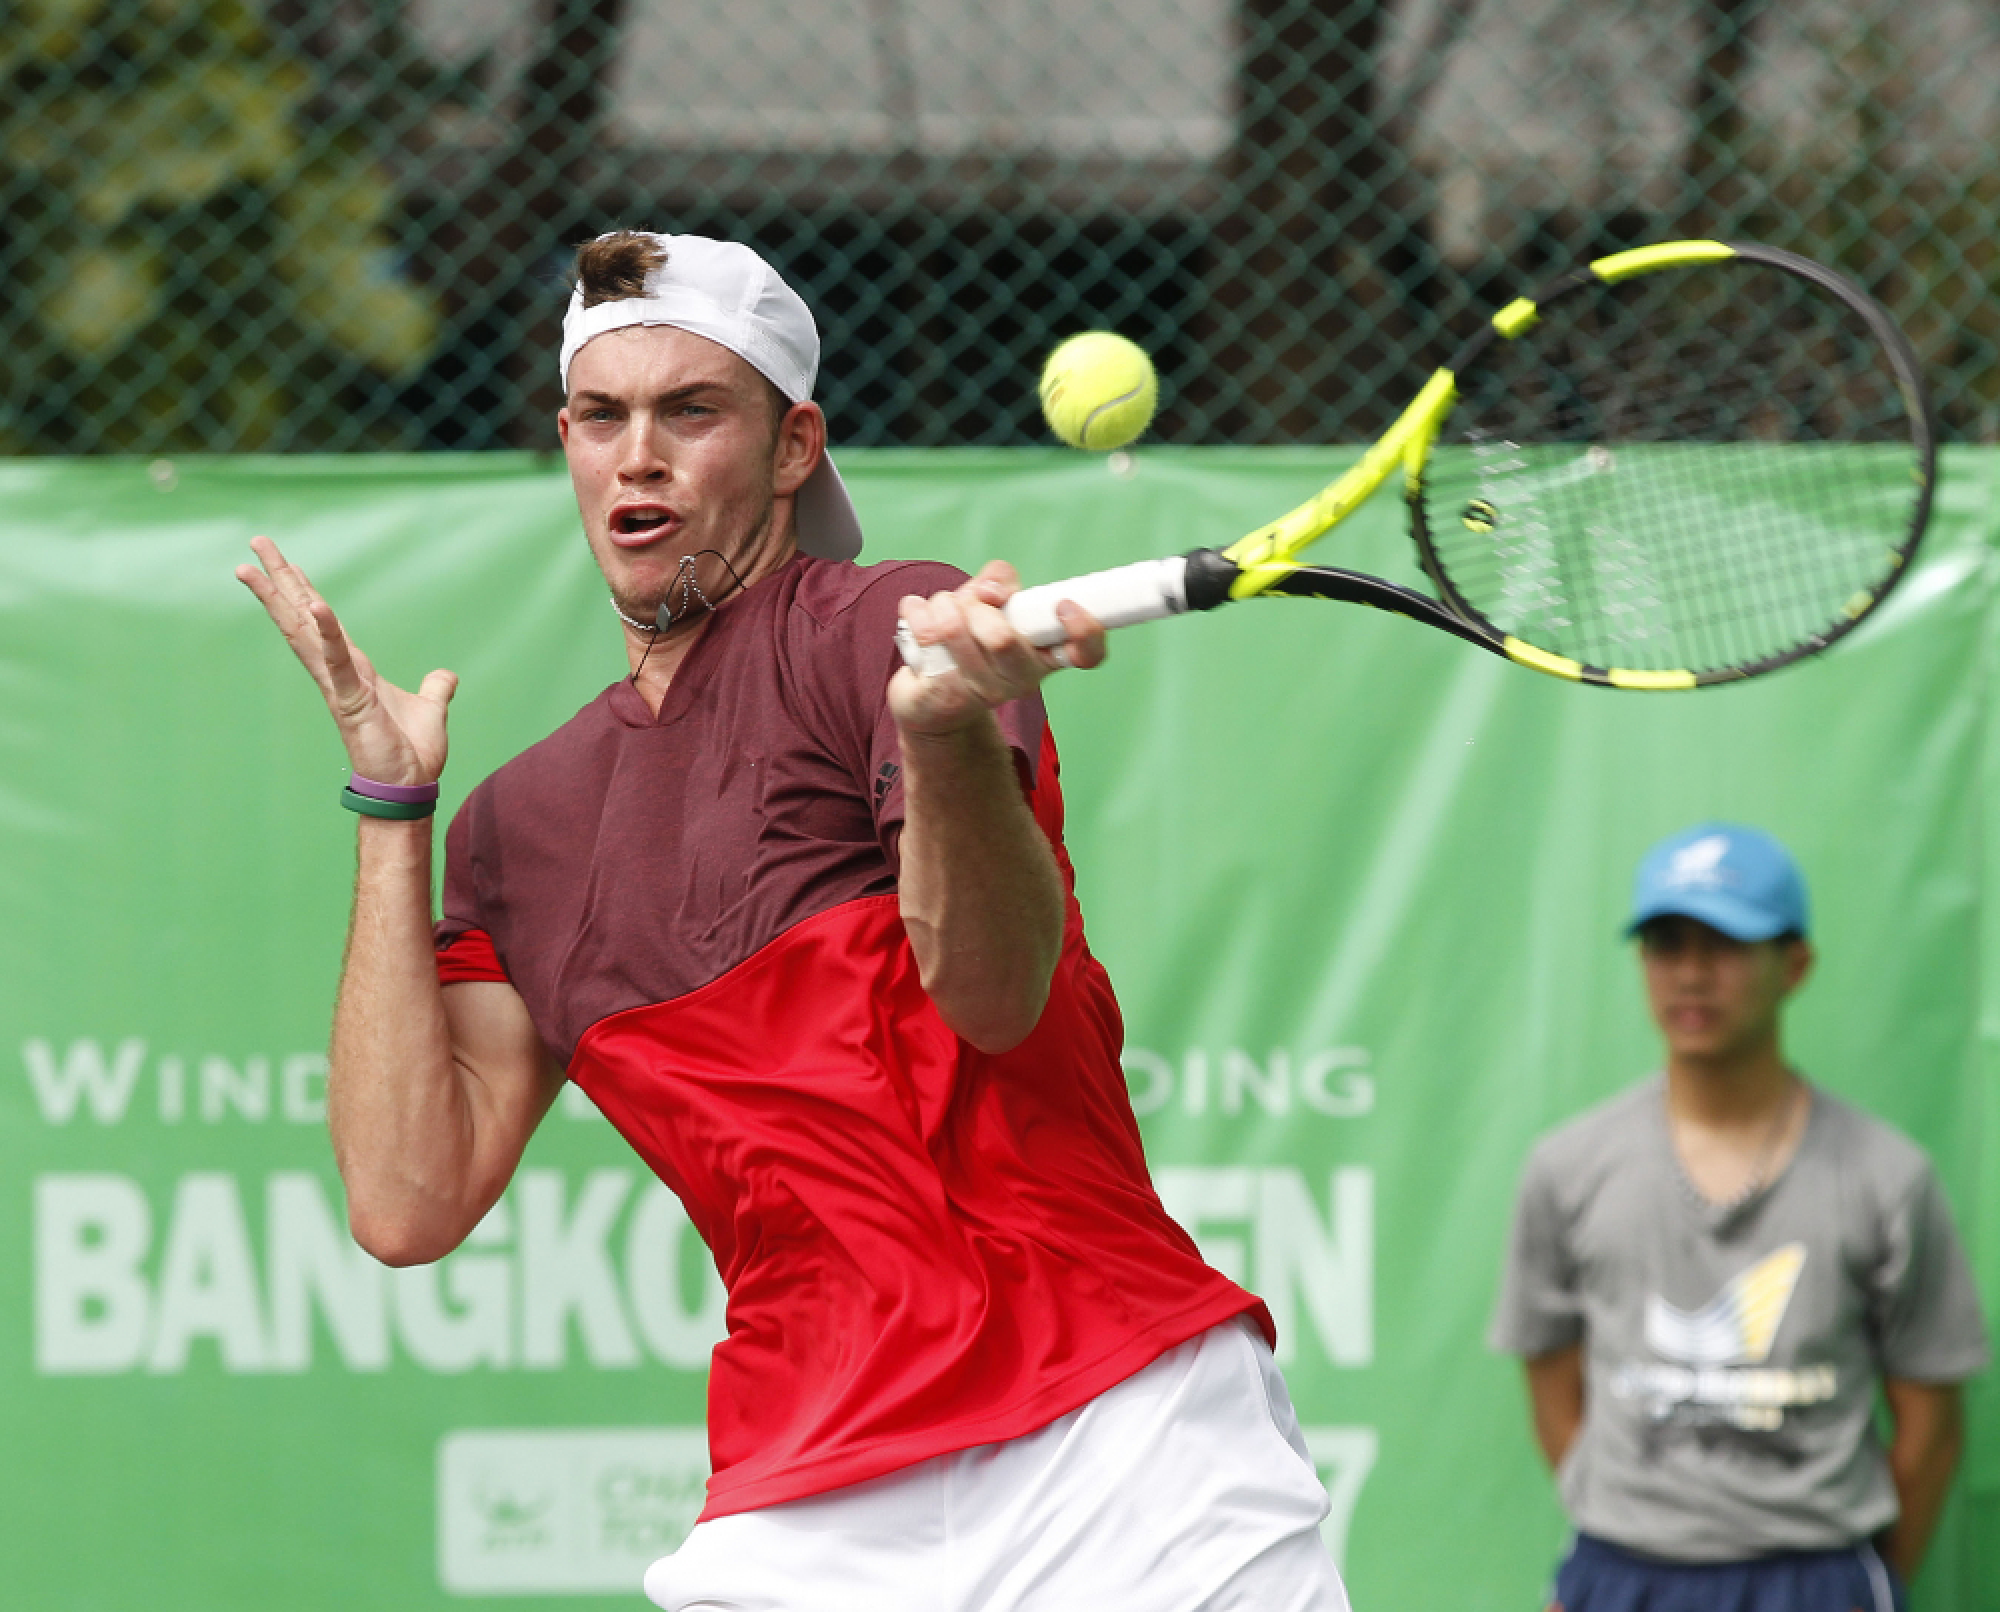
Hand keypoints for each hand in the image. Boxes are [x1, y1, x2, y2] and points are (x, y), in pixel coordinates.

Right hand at [236, 535, 457, 786]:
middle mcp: (338, 672)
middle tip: (257, 542)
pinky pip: (337, 660)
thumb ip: (436, 689)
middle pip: (301, 616)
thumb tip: (446, 676)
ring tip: (253, 564)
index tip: (285, 563)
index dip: (304, 591)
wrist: (410, 787)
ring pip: (302, 632)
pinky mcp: (351, 700)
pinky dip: (327, 632)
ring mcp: (339, 685)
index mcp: (354, 670)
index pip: (323, 623)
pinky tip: (314, 604)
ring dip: (279, 596)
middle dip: (280, 579)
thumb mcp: (431, 709)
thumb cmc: (412, 754)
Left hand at [890, 560, 1105, 736]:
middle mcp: (1021, 679)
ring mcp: (981, 692)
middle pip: (1002, 638)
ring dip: (942, 603)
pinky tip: (916, 615)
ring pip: (954, 628)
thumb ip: (1000, 580)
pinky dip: (914, 611)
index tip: (1064, 605)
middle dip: (975, 605)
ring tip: (940, 608)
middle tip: (971, 606)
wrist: (930, 696)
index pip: (1087, 653)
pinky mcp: (941, 695)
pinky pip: (922, 633)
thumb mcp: (992, 602)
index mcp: (1044, 655)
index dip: (1084, 631)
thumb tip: (993, 591)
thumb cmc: (970, 638)